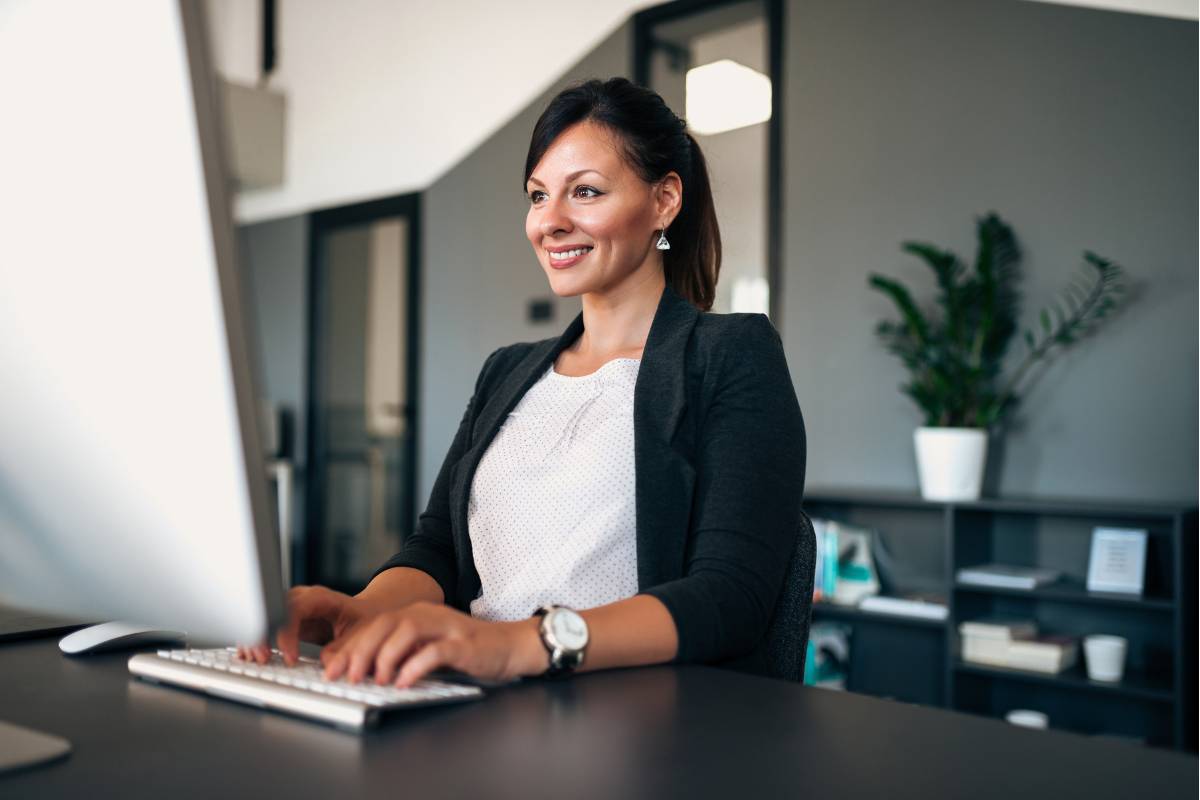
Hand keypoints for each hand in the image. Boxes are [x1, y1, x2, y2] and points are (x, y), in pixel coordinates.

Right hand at [237, 585, 366, 664]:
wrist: (366, 613)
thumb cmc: (364, 620)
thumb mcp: (360, 634)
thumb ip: (344, 648)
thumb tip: (328, 665)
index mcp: (320, 598)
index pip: (294, 610)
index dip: (288, 634)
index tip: (291, 658)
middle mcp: (302, 599)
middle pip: (272, 610)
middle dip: (263, 635)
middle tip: (263, 659)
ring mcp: (291, 608)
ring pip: (264, 617)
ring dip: (256, 638)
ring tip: (257, 659)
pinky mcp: (286, 620)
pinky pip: (265, 626)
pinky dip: (256, 640)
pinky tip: (250, 654)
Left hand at [319, 601, 544, 687]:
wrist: (510, 646)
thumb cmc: (466, 651)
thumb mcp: (426, 648)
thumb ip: (398, 654)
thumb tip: (359, 668)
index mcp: (414, 614)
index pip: (373, 625)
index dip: (349, 647)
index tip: (331, 669)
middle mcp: (427, 615)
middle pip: (385, 624)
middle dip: (360, 651)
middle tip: (346, 677)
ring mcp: (446, 627)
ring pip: (406, 630)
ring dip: (385, 656)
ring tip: (376, 680)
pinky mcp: (463, 644)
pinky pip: (435, 651)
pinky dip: (415, 666)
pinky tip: (404, 682)